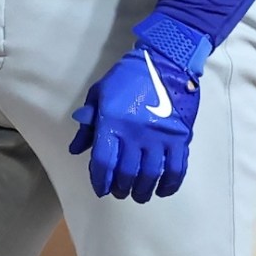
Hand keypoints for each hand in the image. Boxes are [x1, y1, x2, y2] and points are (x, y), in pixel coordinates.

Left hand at [70, 37, 202, 201]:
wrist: (165, 61)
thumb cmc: (128, 76)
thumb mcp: (100, 94)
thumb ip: (88, 124)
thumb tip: (76, 149)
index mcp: (112, 123)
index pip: (104, 162)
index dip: (100, 181)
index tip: (101, 189)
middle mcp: (135, 134)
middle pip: (127, 173)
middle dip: (121, 188)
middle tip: (120, 192)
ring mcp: (159, 138)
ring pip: (150, 175)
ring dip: (143, 190)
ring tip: (139, 194)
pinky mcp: (179, 138)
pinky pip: (176, 169)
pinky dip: (169, 184)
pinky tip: (162, 190)